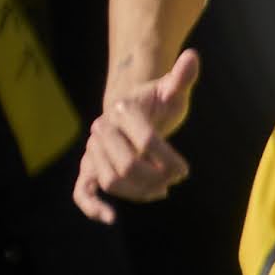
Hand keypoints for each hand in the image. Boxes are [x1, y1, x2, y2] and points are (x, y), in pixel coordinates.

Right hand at [77, 49, 197, 218]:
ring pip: (112, 181)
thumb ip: (181, 78)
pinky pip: (81, 190)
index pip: (147, 141)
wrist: (129, 109)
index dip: (169, 160)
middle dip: (156, 178)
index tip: (184, 171)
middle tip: (173, 180)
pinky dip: (92, 206)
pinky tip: (110, 218)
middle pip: (129, 165)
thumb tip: (192, 56)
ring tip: (160, 191)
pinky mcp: (87, 167)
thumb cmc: (157, 102)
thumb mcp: (172, 90)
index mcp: (123, 110)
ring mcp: (92, 149)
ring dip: (139, 193)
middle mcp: (102, 129)